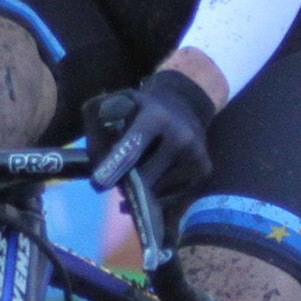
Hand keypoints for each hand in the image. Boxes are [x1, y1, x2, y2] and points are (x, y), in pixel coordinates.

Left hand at [86, 69, 216, 195]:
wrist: (186, 102)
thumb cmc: (143, 107)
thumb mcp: (119, 104)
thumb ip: (100, 126)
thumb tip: (96, 162)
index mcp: (156, 117)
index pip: (133, 146)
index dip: (114, 166)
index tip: (99, 184)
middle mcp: (181, 136)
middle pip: (146, 177)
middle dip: (126, 185)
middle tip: (111, 183)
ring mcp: (196, 155)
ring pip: (158, 191)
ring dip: (141, 193)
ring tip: (134, 180)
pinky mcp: (204, 169)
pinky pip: (174, 196)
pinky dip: (158, 198)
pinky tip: (149, 190)